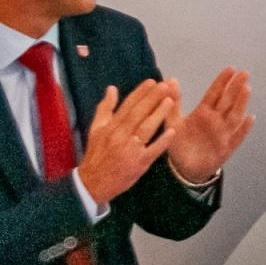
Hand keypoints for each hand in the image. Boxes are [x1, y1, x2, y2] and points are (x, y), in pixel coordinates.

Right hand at [77, 81, 176, 206]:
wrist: (93, 182)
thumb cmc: (97, 154)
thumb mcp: (96, 129)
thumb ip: (105, 108)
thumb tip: (112, 88)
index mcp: (111, 127)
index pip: (127, 106)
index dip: (140, 93)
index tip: (152, 81)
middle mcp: (120, 136)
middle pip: (138, 114)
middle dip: (152, 98)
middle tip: (165, 85)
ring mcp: (129, 150)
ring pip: (146, 129)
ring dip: (158, 114)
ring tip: (170, 100)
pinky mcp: (138, 163)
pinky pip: (152, 150)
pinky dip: (162, 141)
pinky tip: (172, 131)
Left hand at [165, 68, 254, 181]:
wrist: (184, 169)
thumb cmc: (180, 144)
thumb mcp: (172, 122)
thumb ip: (173, 103)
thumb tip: (171, 79)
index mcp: (204, 113)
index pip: (215, 93)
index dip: (222, 82)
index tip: (231, 68)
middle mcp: (216, 121)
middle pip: (228, 101)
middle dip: (236, 87)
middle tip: (245, 73)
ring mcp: (223, 133)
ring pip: (234, 115)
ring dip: (241, 103)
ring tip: (246, 89)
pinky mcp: (226, 148)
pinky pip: (237, 137)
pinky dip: (244, 129)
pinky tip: (250, 118)